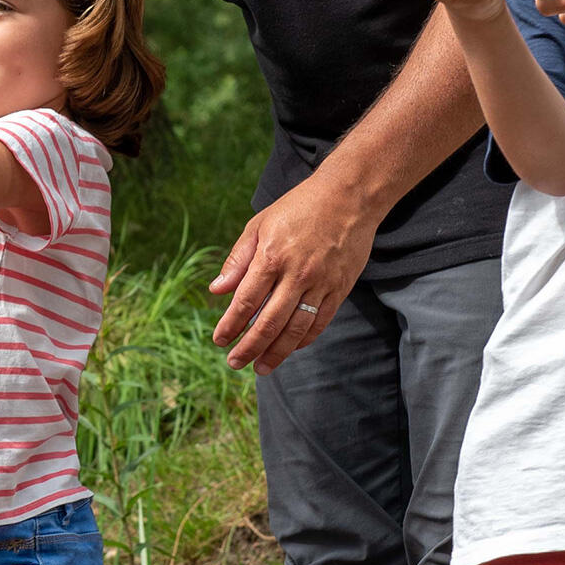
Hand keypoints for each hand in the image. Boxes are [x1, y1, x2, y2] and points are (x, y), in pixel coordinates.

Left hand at [208, 172, 383, 372]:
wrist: (348, 197)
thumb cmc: (298, 207)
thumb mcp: (260, 224)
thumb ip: (238, 259)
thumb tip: (217, 290)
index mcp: (272, 256)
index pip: (245, 301)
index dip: (230, 325)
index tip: (219, 340)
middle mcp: (296, 274)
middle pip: (269, 322)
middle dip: (249, 347)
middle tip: (234, 362)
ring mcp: (321, 283)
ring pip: (296, 329)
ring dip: (276, 352)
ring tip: (261, 367)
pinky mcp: (339, 288)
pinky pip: (319, 322)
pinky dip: (303, 340)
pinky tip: (290, 348)